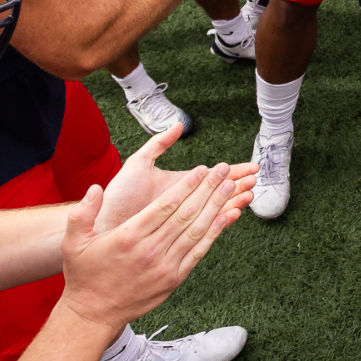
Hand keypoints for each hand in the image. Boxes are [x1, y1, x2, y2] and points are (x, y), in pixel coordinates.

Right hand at [58, 160, 250, 329]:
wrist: (94, 314)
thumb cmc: (84, 275)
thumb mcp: (74, 242)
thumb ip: (82, 213)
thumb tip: (95, 189)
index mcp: (128, 236)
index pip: (165, 205)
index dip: (187, 185)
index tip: (202, 170)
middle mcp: (150, 250)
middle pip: (186, 214)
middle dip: (207, 189)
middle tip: (223, 170)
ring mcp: (165, 266)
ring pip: (197, 230)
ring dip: (216, 206)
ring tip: (231, 186)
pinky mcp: (174, 278)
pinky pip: (200, 251)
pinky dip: (216, 232)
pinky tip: (228, 216)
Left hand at [94, 123, 259, 233]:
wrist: (104, 224)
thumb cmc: (119, 196)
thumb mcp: (139, 163)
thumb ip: (159, 144)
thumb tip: (179, 124)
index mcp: (180, 186)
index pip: (213, 178)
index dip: (233, 172)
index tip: (251, 168)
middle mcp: (184, 202)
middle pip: (219, 193)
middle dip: (239, 186)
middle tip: (255, 181)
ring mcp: (183, 219)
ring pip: (216, 209)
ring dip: (234, 202)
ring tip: (249, 196)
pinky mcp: (180, 235)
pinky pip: (206, 227)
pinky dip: (221, 221)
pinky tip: (233, 214)